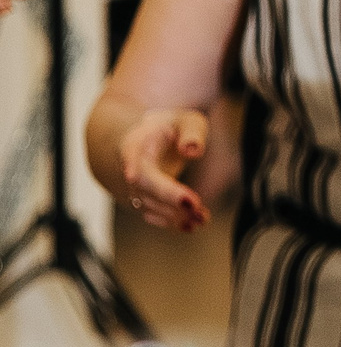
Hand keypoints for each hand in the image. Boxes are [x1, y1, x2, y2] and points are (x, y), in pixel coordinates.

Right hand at [119, 107, 210, 231]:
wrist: (147, 141)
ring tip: (202, 218)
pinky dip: (174, 223)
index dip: (139, 173)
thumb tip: (192, 151)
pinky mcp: (147, 202)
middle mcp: (132, 171)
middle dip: (168, 198)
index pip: (136, 161)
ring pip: (151, 207)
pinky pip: (157, 216)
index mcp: (137, 146)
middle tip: (194, 205)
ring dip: (176, 215)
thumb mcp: (185, 121)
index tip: (134, 178)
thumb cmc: (170, 129)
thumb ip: (191, 132)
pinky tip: (195, 225)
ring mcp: (137, 190)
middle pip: (145, 189)